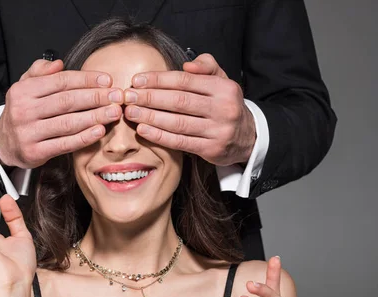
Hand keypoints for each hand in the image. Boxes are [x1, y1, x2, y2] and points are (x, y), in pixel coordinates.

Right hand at [0, 59, 122, 168]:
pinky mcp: (35, 152)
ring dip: (95, 117)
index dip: (86, 80)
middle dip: (96, 97)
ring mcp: (28, 133)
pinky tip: (99, 130)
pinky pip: (65, 144)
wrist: (4, 143)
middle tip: (117, 96)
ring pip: (68, 123)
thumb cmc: (22, 112)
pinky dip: (84, 137)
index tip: (107, 81)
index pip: (61, 81)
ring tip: (114, 112)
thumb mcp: (24, 87)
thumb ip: (39, 71)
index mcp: (23, 91)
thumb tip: (59, 63)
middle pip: (67, 101)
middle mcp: (24, 111)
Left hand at [123, 53, 255, 165]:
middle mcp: (223, 109)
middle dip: (150, 98)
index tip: (137, 80)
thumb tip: (187, 65)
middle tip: (128, 96)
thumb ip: (206, 66)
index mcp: (224, 88)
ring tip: (131, 112)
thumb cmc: (225, 105)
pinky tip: (143, 129)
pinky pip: (180, 142)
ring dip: (150, 117)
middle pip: (179, 101)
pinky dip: (159, 136)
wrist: (248, 137)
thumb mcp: (222, 81)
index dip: (159, 80)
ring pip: (178, 123)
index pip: (185, 81)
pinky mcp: (211, 150)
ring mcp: (218, 131)